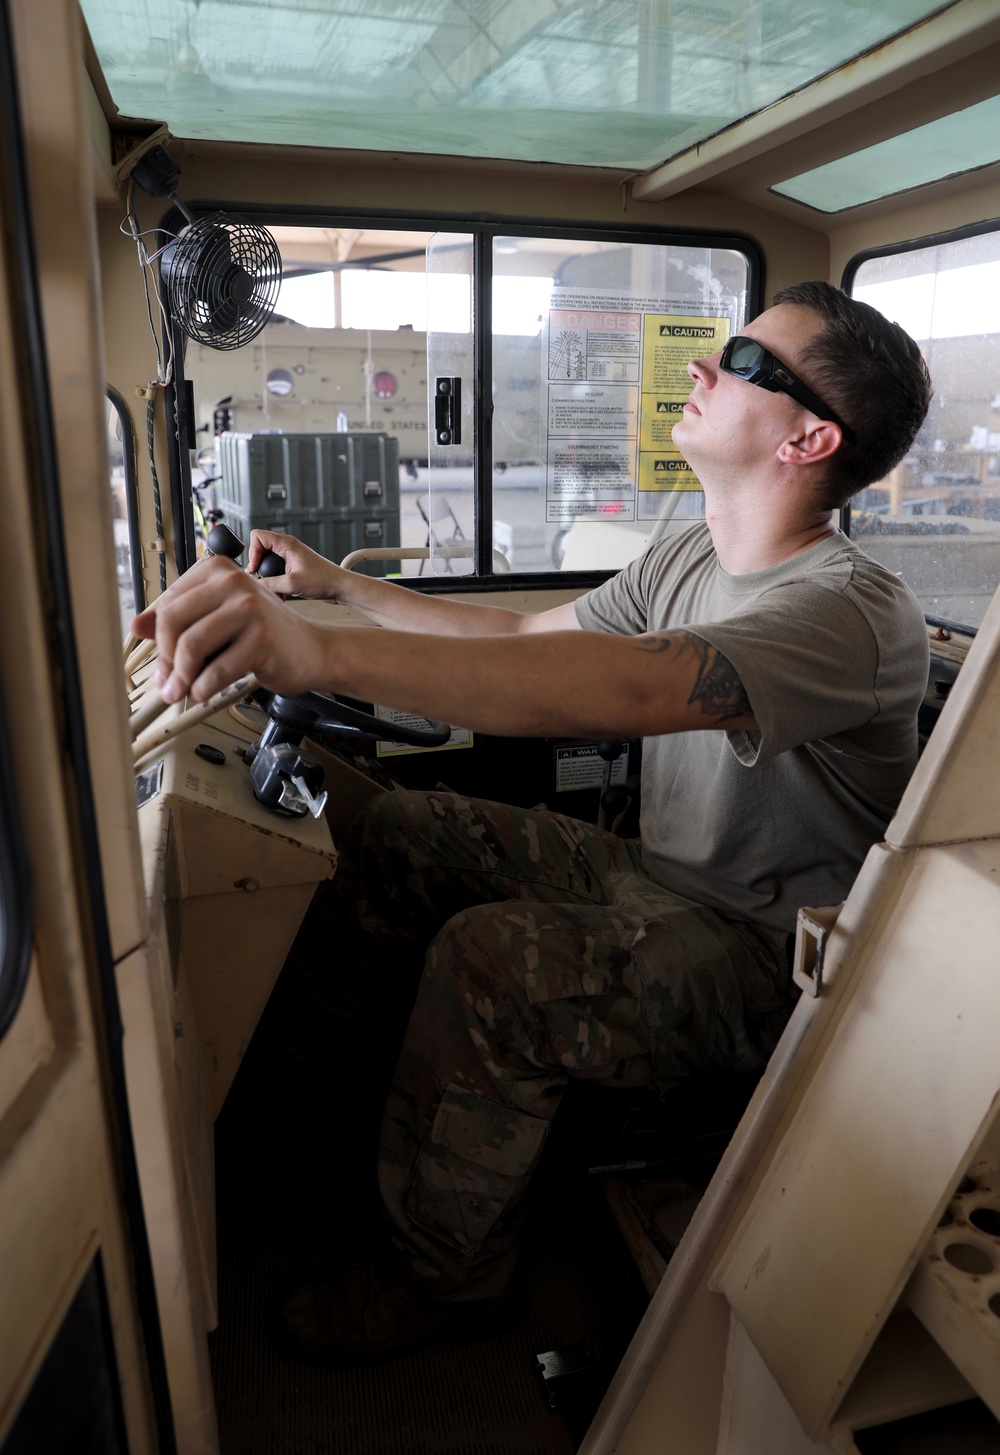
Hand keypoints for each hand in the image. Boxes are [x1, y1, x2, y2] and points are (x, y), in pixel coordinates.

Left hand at [130, 556, 328, 702]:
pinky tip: (203, 693)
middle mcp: (232, 581)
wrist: (312, 650)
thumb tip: (137, 626)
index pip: (167, 603)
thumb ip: (179, 621)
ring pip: (191, 645)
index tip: (162, 662)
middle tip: (169, 682)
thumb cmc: (265, 635)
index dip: (158, 638)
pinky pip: (216, 669)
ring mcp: (249, 607)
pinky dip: (204, 688)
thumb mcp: (218, 620)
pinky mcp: (261, 637)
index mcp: (217, 571)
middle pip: (173, 621)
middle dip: (166, 659)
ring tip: (183, 691)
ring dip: (181, 678)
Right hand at [247, 530, 346, 600]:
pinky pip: (277, 572)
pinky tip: (283, 595)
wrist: (340, 587)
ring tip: (276, 592)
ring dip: (268, 579)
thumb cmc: (324, 581)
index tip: (256, 569)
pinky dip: (276, 584)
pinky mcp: (294, 567)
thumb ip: (269, 584)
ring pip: (268, 564)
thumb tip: (254, 585)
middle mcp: (288, 547)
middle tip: (263, 581)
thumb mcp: (292, 584)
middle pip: (260, 550)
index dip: (252, 552)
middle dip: (259, 568)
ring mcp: (290, 557)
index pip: (258, 536)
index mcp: (287, 544)